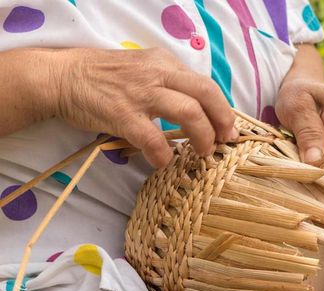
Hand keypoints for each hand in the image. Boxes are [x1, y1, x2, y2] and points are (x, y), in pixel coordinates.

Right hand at [48, 47, 236, 166]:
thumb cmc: (106, 77)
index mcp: (165, 63)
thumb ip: (170, 83)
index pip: (205, 84)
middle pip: (205, 93)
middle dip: (222, 120)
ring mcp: (140, 93)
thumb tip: (198, 109)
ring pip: (187, 112)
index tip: (228, 129)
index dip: (223, 109)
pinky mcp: (122, 113)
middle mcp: (158, 74)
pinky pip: (152, 137)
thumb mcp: (144, 68)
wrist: (64, 76)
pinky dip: (163, 153)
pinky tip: (163, 161)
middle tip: (223, 141)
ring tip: (202, 152)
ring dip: (202, 136)